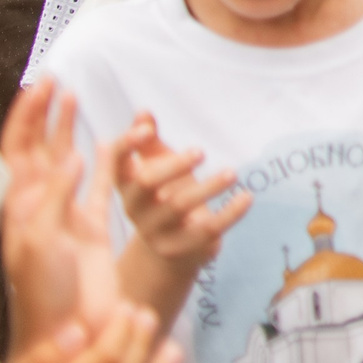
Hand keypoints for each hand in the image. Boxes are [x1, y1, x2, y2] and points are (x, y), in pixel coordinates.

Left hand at [0, 81, 121, 350]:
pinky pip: (102, 185)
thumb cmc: (43, 294)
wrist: (68, 335)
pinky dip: (108, 161)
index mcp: (20, 207)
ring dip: (72, 130)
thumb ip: (55, 198)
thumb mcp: (40, 243)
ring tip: (78, 101)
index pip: (17, 150)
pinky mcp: (95, 228)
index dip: (26, 116)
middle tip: (59, 83)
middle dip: (46, 115)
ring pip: (69, 161)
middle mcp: (41, 206)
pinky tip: (113, 141)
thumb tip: (73, 155)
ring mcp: (67, 215)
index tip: (40, 86)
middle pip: (40, 148)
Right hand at [113, 115, 249, 275]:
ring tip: (233, 172)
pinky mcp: (180, 248)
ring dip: (208, 188)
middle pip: (147, 184)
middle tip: (200, 151)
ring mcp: (155, 231)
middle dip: (172, 166)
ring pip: (179, 207)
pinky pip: (207, 230)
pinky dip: (229, 214)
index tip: (147, 130)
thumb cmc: (165, 197)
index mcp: (127, 184)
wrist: (173, 250)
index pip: (116, 162)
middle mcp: (135, 208)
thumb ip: (148, 143)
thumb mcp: (156, 169)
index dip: (126, 145)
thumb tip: (143, 112)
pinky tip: (247, 197)